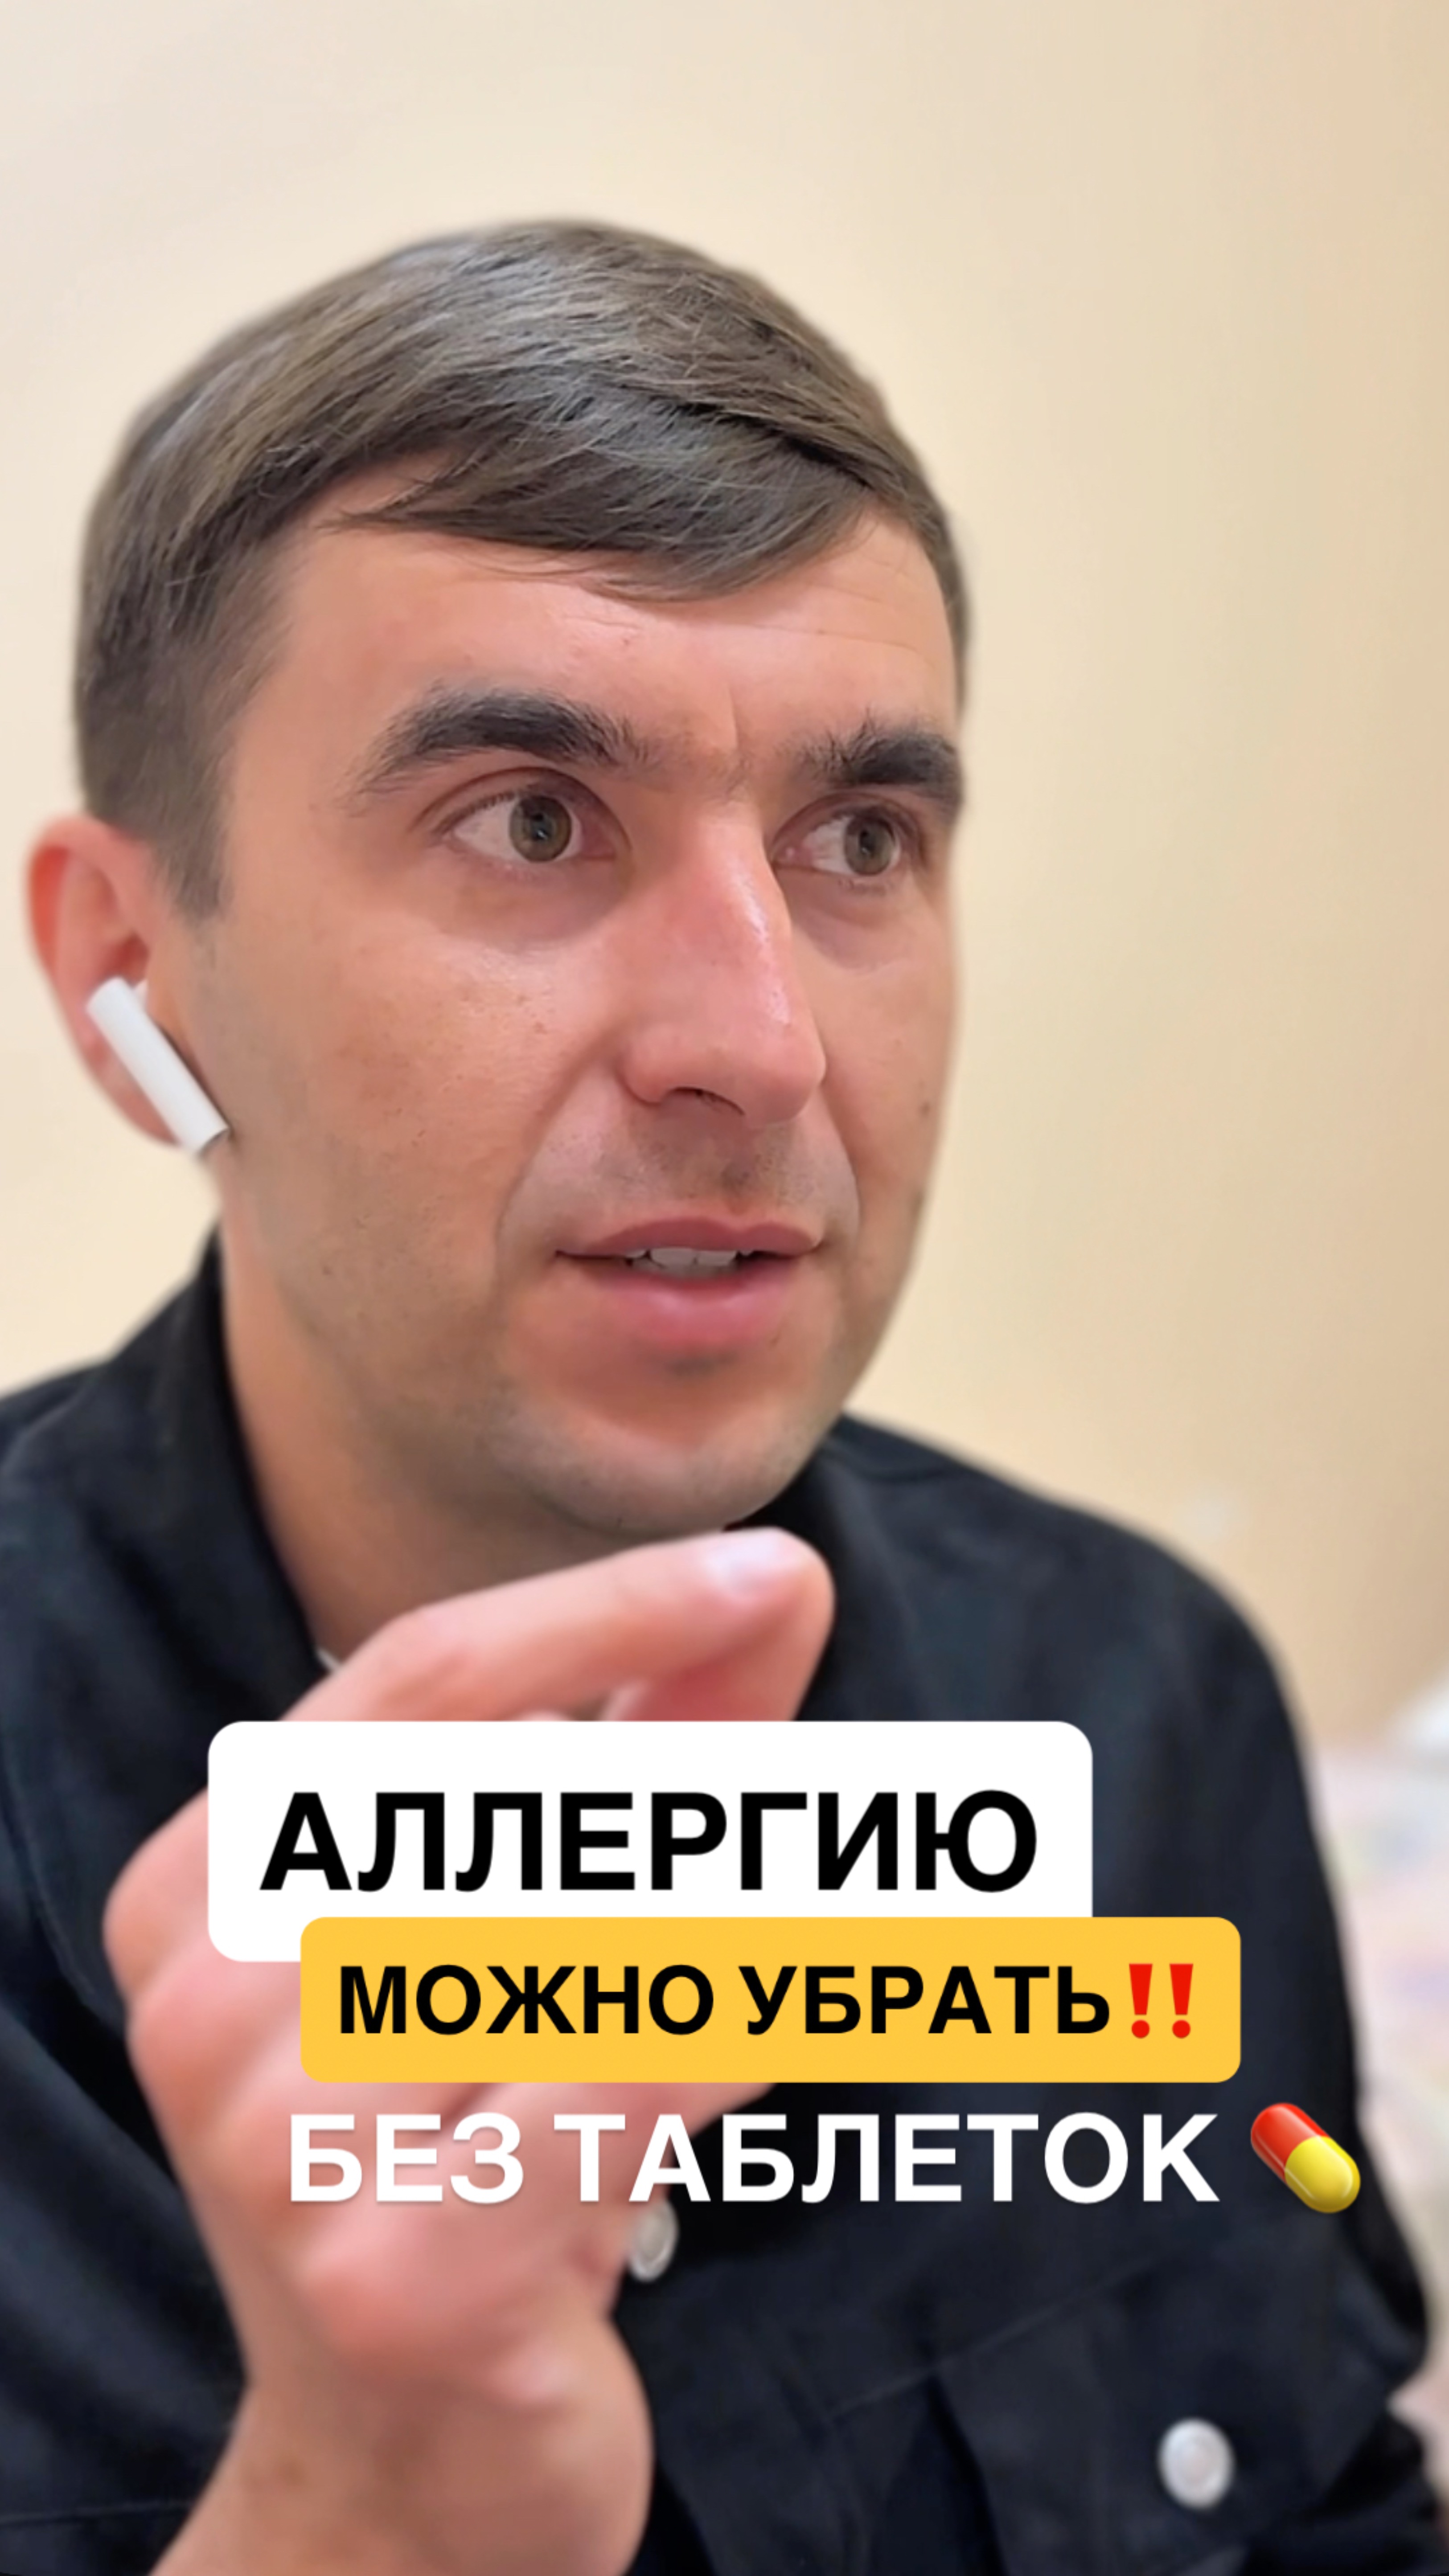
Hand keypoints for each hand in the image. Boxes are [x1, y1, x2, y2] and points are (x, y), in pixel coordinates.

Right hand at [104, 1528, 832, 2575]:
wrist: (402, 2483)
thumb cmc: (470, 2173)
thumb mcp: (524, 1951)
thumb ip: (641, 1759)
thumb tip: (772, 1587)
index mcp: (202, 1895)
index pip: (418, 1682)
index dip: (608, 1609)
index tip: (772, 1568)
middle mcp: (210, 2006)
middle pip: (509, 1794)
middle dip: (703, 1773)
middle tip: (843, 1787)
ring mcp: (285, 2149)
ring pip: (579, 1933)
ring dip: (740, 1907)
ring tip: (820, 1916)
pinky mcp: (402, 2274)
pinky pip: (624, 2081)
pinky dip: (737, 2027)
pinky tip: (786, 2015)